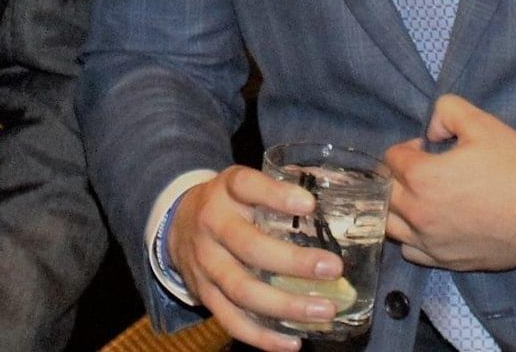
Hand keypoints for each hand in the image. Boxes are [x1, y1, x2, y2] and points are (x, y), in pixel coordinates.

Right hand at [167, 165, 343, 351]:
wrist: (178, 223)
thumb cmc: (231, 199)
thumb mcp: (248, 180)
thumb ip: (284, 184)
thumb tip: (337, 190)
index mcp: (228, 189)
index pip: (248, 186)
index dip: (278, 196)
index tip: (310, 205)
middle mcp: (213, 225)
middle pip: (251, 247)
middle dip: (294, 261)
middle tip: (334, 268)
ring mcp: (205, 264)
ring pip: (243, 290)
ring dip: (286, 305)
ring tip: (324, 310)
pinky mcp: (203, 295)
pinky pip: (231, 320)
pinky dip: (262, 335)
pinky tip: (293, 341)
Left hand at [383, 95, 515, 271]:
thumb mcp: (484, 123)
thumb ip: (447, 112)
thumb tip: (431, 130)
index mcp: (423, 177)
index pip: (392, 159)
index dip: (407, 146)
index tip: (427, 146)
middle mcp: (419, 214)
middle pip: (386, 192)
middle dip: (398, 174)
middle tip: (422, 166)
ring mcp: (430, 242)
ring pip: (390, 225)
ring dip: (397, 205)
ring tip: (420, 194)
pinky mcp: (444, 262)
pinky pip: (409, 250)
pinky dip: (411, 234)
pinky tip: (430, 222)